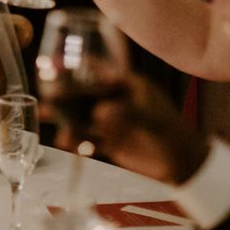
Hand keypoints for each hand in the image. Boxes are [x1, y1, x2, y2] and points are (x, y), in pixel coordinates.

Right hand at [52, 74, 209, 184]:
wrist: (185, 167)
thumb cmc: (173, 134)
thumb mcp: (152, 121)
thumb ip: (127, 114)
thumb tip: (99, 112)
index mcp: (127, 85)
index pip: (98, 70)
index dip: (76, 64)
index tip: (54, 62)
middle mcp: (116, 100)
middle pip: (84, 93)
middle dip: (64, 93)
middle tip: (45, 94)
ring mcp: (112, 120)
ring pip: (82, 115)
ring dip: (63, 116)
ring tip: (43, 115)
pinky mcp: (110, 141)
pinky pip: (87, 137)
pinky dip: (75, 139)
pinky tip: (65, 141)